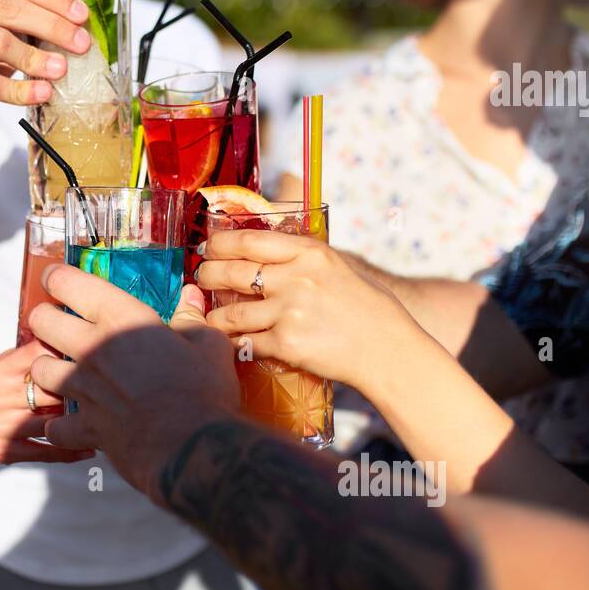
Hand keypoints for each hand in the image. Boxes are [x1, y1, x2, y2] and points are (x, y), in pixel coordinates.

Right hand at [0, 0, 91, 139]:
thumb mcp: (2, 37)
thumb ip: (29, 24)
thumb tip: (78, 21)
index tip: (83, 16)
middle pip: (9, 9)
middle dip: (52, 26)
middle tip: (82, 45)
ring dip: (36, 57)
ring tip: (62, 70)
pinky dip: (20, 90)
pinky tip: (42, 93)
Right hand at [0, 339, 92, 465]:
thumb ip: (20, 361)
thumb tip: (60, 344)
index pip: (37, 356)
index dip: (64, 353)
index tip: (86, 351)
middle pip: (51, 389)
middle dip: (76, 386)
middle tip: (103, 383)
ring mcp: (1, 427)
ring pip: (52, 420)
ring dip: (78, 417)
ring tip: (103, 412)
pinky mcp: (5, 451)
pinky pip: (46, 451)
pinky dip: (71, 450)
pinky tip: (91, 446)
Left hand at [28, 266, 240, 500]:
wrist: (191, 447)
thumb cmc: (202, 390)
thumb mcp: (208, 345)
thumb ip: (192, 319)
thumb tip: (191, 297)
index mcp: (121, 318)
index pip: (71, 283)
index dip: (58, 277)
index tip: (56, 277)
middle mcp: (93, 349)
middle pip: (42, 322)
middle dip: (44, 318)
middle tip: (54, 320)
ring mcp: (84, 389)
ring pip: (39, 369)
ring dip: (46, 368)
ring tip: (60, 369)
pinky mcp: (84, 426)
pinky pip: (55, 426)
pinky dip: (60, 425)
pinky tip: (70, 422)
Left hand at [196, 230, 423, 392]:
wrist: (387, 349)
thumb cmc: (367, 308)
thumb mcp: (338, 267)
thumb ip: (301, 258)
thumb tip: (264, 252)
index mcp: (309, 253)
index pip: (249, 240)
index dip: (220, 243)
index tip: (208, 247)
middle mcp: (296, 278)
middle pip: (233, 272)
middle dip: (208, 275)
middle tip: (201, 278)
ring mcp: (289, 311)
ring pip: (231, 313)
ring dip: (213, 317)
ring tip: (207, 318)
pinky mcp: (286, 343)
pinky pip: (245, 343)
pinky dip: (231, 345)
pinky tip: (225, 345)